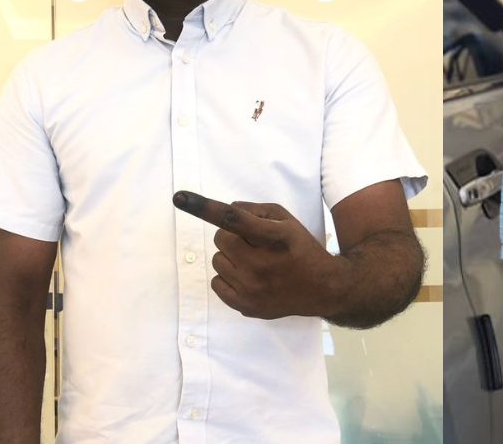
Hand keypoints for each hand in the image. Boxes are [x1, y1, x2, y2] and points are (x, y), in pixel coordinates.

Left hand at [173, 191, 333, 318]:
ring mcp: (252, 288)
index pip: (234, 220)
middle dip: (233, 236)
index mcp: (274, 238)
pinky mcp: (246, 306)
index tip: (179, 197)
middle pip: (221, 239)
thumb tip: (225, 211)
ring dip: (231, 256)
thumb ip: (256, 211)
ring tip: (253, 261)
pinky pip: (216, 283)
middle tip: (252, 242)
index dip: (205, 207)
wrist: (322, 288)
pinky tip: (248, 276)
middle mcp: (261, 265)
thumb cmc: (300, 248)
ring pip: (217, 260)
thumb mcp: (287, 220)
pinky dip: (228, 276)